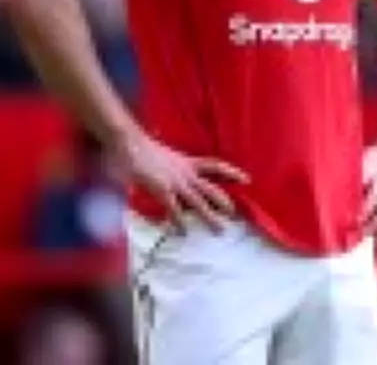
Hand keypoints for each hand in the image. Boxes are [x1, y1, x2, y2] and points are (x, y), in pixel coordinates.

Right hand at [112, 130, 249, 233]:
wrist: (129, 143)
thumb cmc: (142, 147)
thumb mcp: (163, 154)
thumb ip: (170, 164)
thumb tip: (170, 169)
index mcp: (187, 162)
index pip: (215, 165)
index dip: (231, 172)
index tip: (247, 179)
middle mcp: (185, 172)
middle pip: (211, 188)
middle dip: (223, 201)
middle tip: (235, 213)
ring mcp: (175, 182)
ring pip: (198, 202)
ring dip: (209, 216)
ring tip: (220, 230)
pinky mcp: (162, 190)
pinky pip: (174, 209)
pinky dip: (179, 221)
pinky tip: (183, 232)